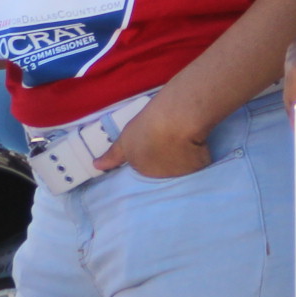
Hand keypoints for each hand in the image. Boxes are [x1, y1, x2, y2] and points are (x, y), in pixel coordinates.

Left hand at [94, 92, 211, 178]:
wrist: (175, 120)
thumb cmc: (147, 124)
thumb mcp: (125, 137)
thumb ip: (113, 155)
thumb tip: (95, 166)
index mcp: (139, 166)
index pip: (143, 168)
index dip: (149, 157)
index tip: (154, 148)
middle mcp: (157, 175)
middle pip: (162, 171)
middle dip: (165, 161)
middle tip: (170, 140)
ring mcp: (178, 174)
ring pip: (181, 170)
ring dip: (183, 160)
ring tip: (185, 140)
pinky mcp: (197, 169)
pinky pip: (199, 164)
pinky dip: (200, 156)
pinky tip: (199, 143)